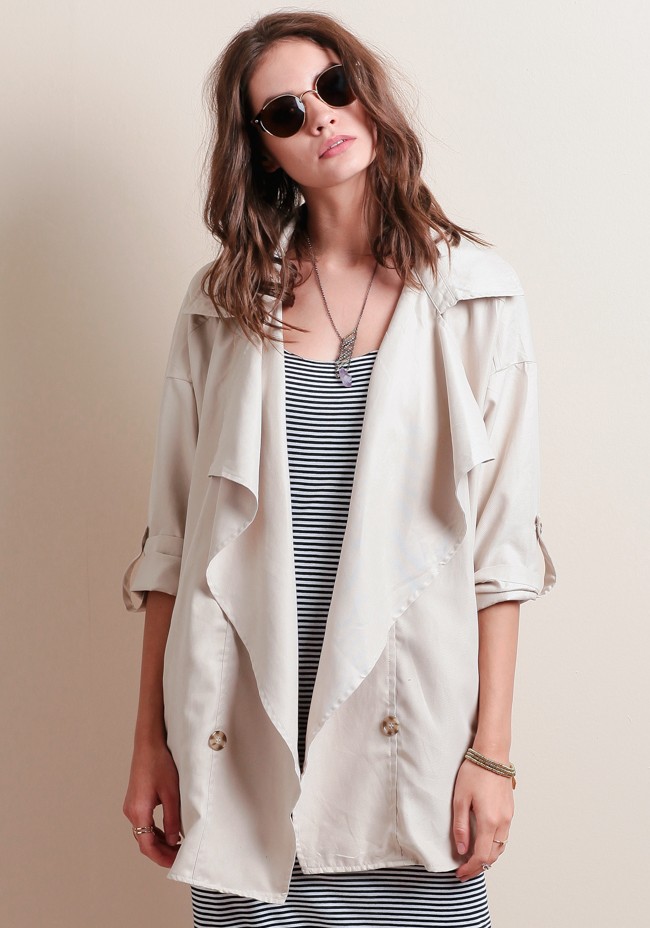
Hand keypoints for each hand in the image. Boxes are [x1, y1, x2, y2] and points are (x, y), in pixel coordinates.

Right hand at [123, 739, 182, 867]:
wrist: (148, 743)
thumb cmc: (160, 764)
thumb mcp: (171, 793)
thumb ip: (172, 819)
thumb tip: (175, 841)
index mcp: (138, 811)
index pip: (147, 845)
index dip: (162, 857)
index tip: (176, 863)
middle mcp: (131, 811)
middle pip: (144, 842)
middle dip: (161, 852)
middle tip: (180, 857)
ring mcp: (131, 806)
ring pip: (144, 833)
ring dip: (159, 842)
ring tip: (178, 847)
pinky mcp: (135, 800)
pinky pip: (144, 823)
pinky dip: (156, 831)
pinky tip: (170, 832)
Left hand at [452, 758, 513, 880]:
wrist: (492, 755)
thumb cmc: (474, 773)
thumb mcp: (460, 799)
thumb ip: (461, 827)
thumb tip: (461, 850)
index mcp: (489, 821)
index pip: (481, 856)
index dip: (470, 869)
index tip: (460, 873)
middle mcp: (502, 823)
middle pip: (493, 856)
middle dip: (479, 867)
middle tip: (464, 871)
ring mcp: (508, 817)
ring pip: (500, 848)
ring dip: (487, 857)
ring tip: (472, 860)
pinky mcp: (510, 811)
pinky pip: (504, 837)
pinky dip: (494, 846)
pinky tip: (483, 843)